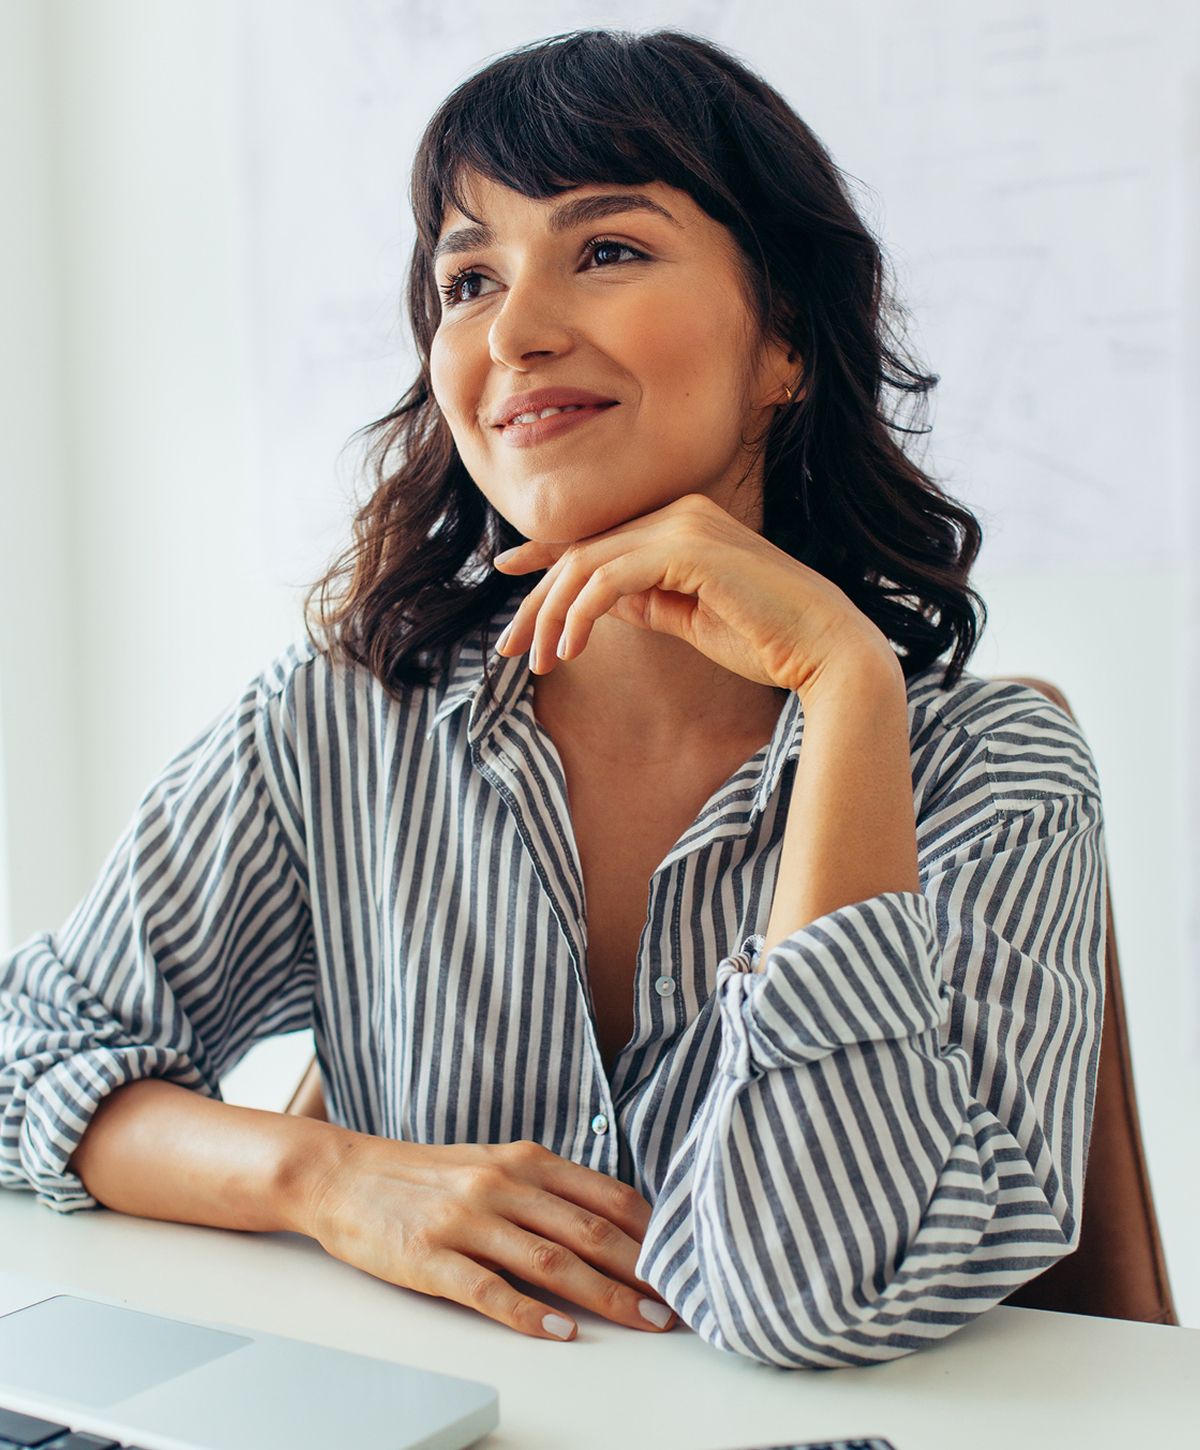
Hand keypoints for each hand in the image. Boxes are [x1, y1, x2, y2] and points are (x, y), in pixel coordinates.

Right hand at [303, 1134, 677, 1341]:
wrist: (343, 1174)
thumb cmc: (426, 1175)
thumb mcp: (494, 1163)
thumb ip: (547, 1188)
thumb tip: (615, 1223)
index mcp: (524, 1159)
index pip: (606, 1195)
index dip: (650, 1232)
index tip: (682, 1261)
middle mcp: (501, 1183)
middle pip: (589, 1232)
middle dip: (641, 1272)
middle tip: (676, 1305)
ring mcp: (466, 1220)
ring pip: (551, 1261)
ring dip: (605, 1297)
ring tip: (642, 1322)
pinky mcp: (430, 1257)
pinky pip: (489, 1290)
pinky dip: (529, 1314)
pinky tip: (560, 1334)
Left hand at [492, 492, 893, 699]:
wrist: (824, 650)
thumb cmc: (766, 641)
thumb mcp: (688, 618)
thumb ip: (644, 600)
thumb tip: (595, 602)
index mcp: (684, 523)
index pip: (600, 536)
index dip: (545, 556)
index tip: (508, 578)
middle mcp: (681, 512)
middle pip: (582, 551)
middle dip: (537, 601)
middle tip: (511, 647)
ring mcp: (686, 525)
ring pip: (587, 563)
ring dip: (552, 615)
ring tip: (539, 661)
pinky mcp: (688, 550)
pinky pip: (610, 578)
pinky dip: (581, 615)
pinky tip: (569, 651)